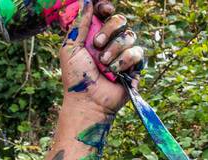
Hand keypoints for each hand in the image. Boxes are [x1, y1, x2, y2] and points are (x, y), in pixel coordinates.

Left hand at [60, 1, 144, 116]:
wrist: (87, 101)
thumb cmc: (76, 78)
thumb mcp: (71, 49)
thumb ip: (79, 24)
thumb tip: (85, 1)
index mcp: (95, 34)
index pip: (106, 12)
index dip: (106, 7)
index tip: (104, 9)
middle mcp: (110, 41)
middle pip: (120, 19)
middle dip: (109, 30)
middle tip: (97, 45)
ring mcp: (123, 53)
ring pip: (129, 35)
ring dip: (114, 50)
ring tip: (103, 64)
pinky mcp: (134, 66)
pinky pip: (137, 52)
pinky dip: (124, 61)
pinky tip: (114, 72)